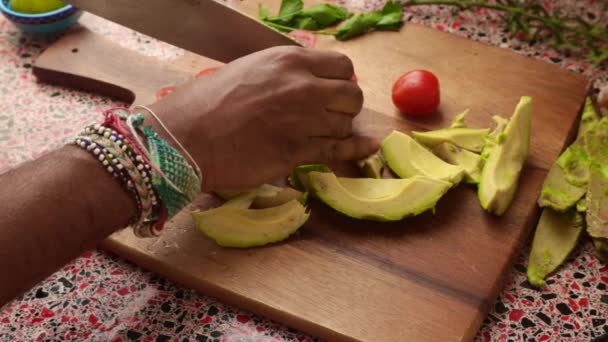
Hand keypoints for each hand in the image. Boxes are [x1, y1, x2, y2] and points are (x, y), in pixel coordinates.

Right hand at [146, 46, 377, 190]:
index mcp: (289, 61)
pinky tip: (368, 147)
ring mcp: (303, 121)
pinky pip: (339, 150)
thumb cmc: (207, 102)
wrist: (186, 138)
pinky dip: (357, 149)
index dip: (341, 81)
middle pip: (351, 96)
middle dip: (344, 106)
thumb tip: (312, 80)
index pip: (342, 67)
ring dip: (336, 130)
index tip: (332, 92)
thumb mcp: (250, 69)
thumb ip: (285, 73)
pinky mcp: (298, 152)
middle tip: (327, 115)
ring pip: (345, 125)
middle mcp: (303, 87)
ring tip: (315, 134)